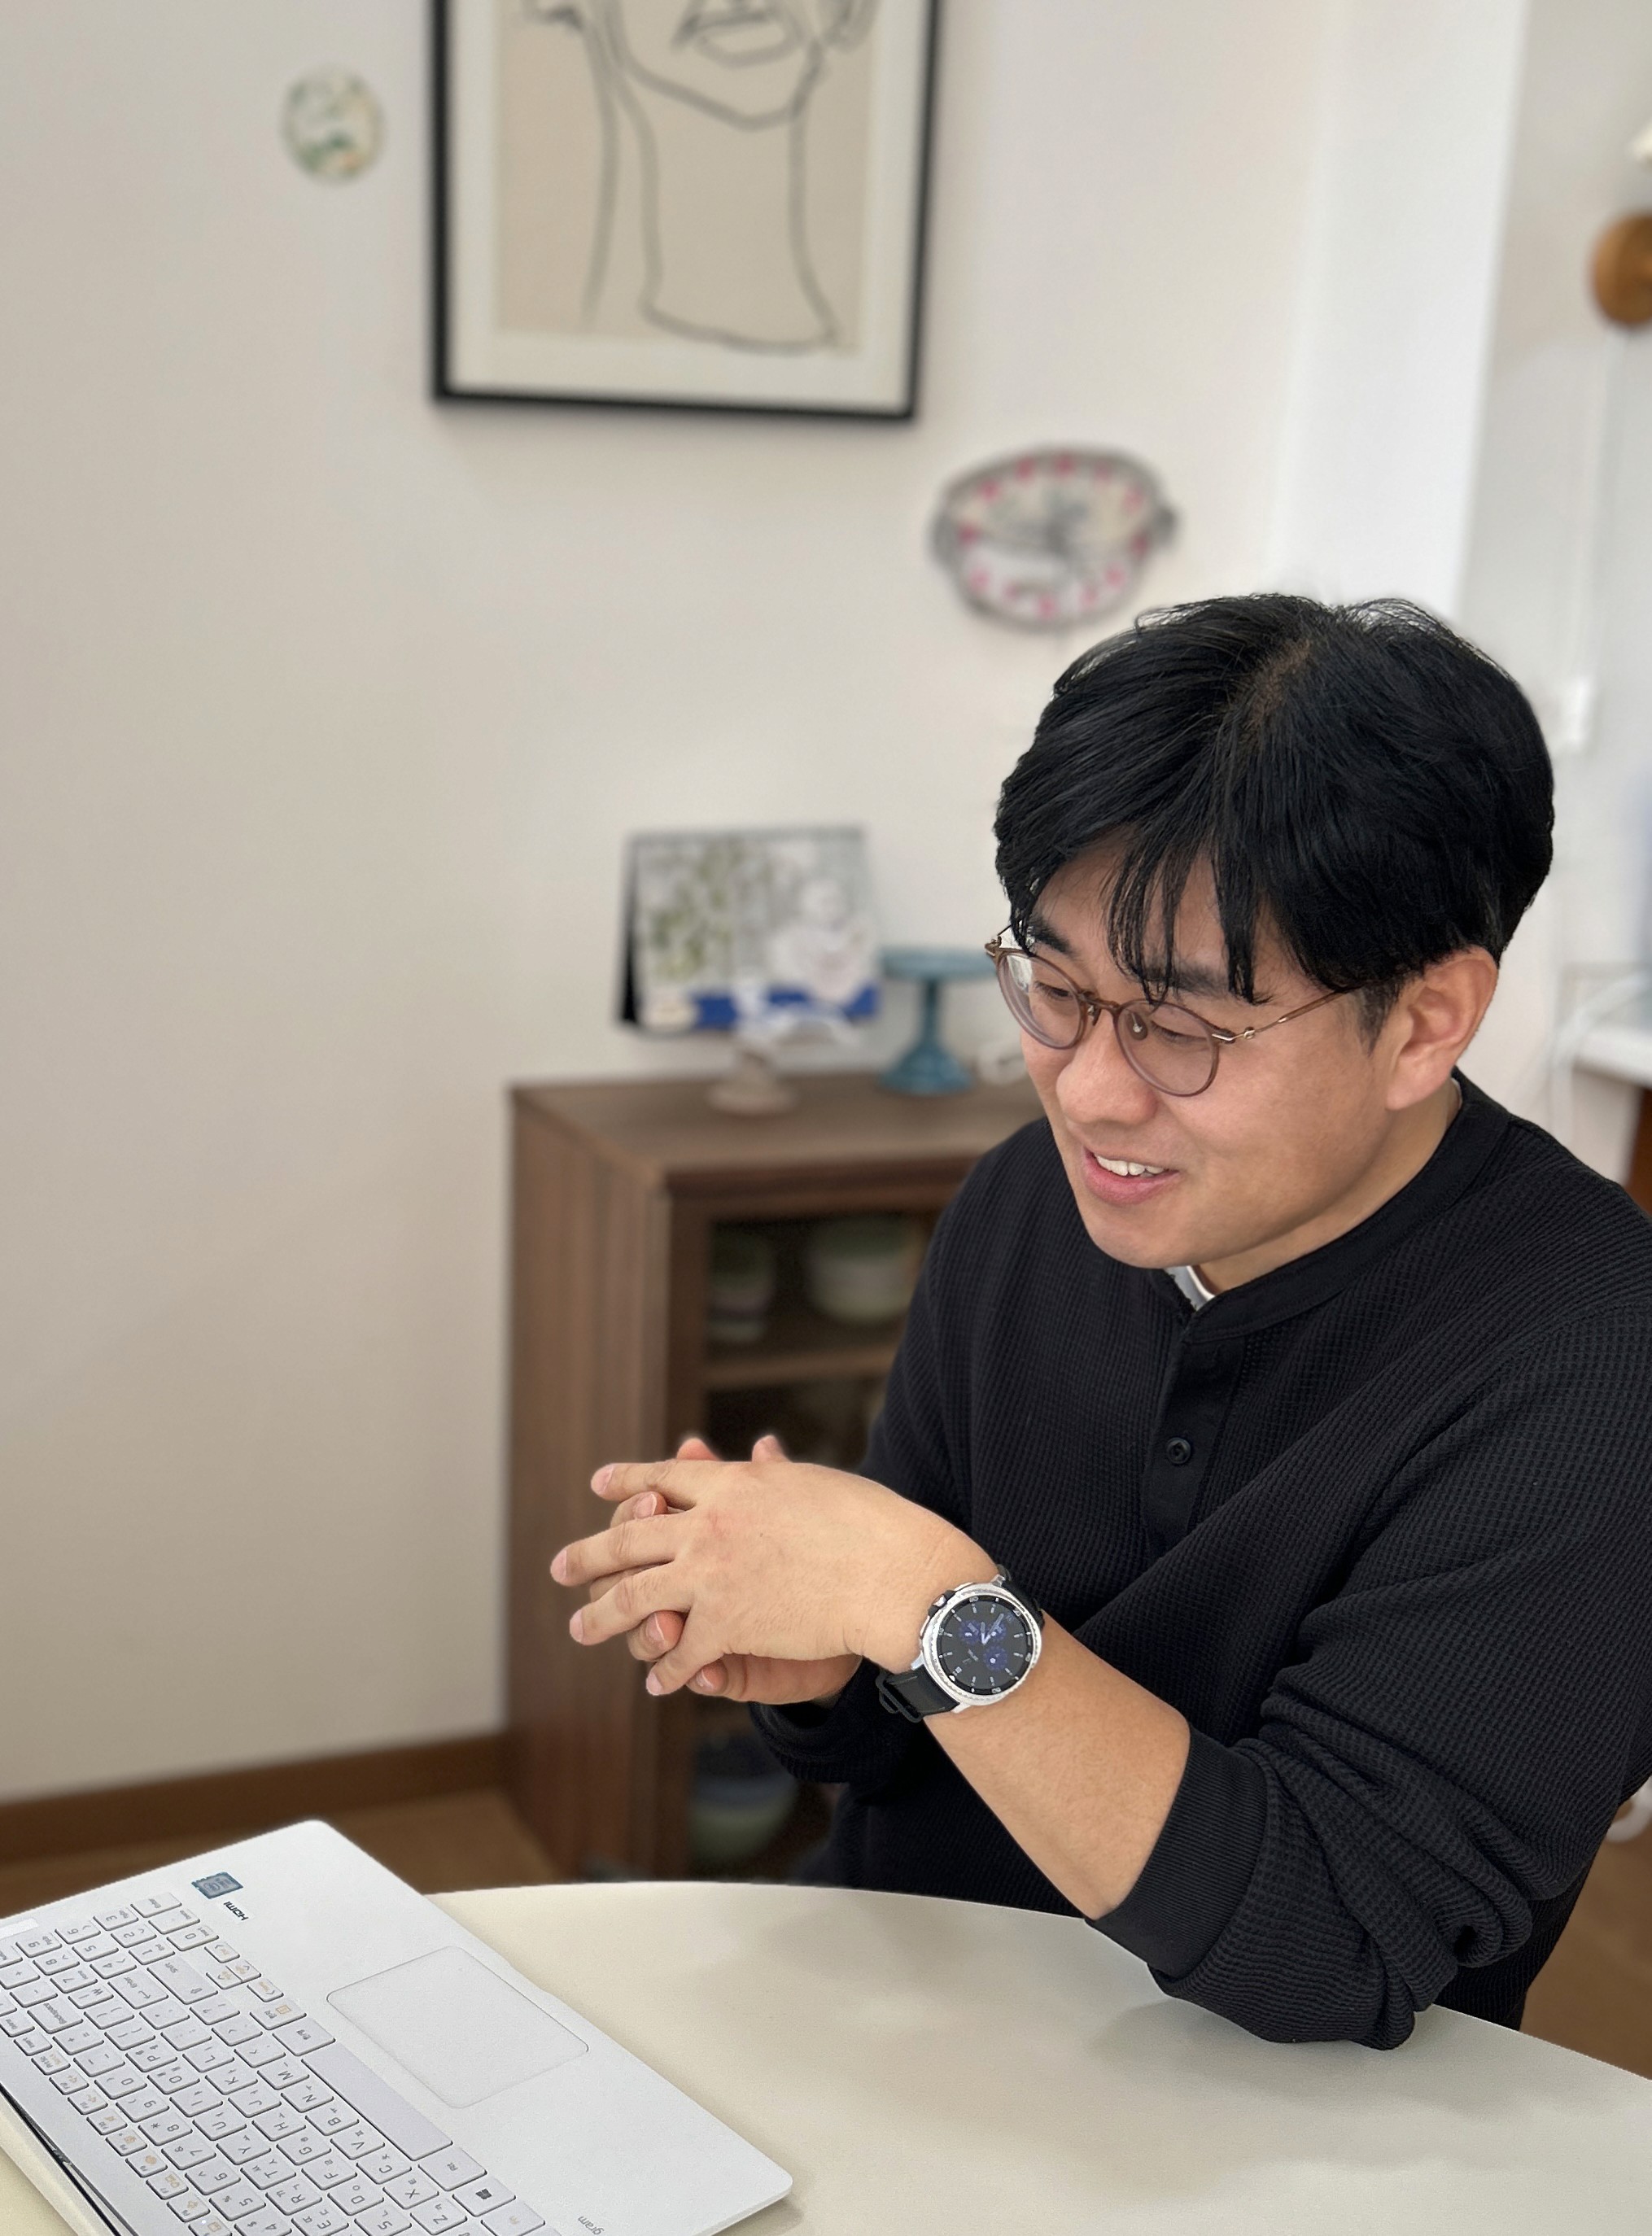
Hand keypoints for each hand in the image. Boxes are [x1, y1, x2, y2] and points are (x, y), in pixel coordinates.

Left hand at [552, 1451, 984, 1695]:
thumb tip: (759, 1447)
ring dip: (603, 1617)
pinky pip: (683, 1653)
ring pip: (635, 1598)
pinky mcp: (726, 1625)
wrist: (889, 1571)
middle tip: (560, 1567)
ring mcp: (711, 1577)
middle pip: (629, 1538)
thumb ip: (771, 1474)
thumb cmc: (867, 1522)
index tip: (600, 1483)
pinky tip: (657, 1683)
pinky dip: (668, 1671)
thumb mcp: (810, 1482)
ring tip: (580, 1629)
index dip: (627, 1482)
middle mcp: (708, 1526)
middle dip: (589, 1554)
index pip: (663, 1477)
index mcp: (729, 1485)